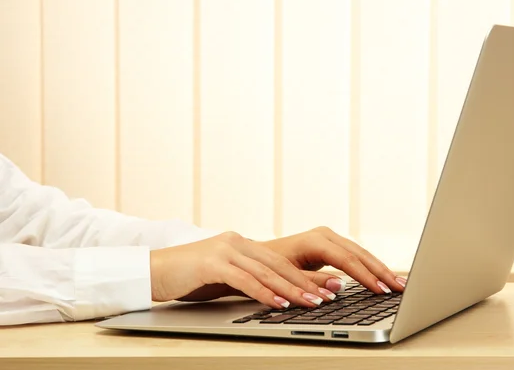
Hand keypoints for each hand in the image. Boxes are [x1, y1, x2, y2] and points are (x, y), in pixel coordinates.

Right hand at [149, 231, 337, 308]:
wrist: (152, 270)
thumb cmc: (188, 276)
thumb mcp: (223, 274)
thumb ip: (246, 277)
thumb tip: (274, 292)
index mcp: (242, 244)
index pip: (280, 261)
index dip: (304, 275)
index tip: (326, 288)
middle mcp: (237, 242)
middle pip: (279, 265)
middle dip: (306, 283)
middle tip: (329, 296)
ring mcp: (225, 250)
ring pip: (266, 272)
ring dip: (292, 289)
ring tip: (312, 302)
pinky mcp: (212, 263)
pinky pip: (245, 280)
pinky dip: (264, 293)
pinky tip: (279, 304)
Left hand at [263, 226, 405, 294]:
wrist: (258, 257)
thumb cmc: (269, 268)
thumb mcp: (287, 277)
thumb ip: (312, 282)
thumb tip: (341, 285)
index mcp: (314, 241)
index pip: (346, 259)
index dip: (365, 276)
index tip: (380, 290)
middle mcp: (324, 235)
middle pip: (359, 253)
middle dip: (380, 271)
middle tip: (400, 288)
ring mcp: (329, 238)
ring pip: (361, 253)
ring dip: (380, 269)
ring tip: (400, 284)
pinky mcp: (332, 246)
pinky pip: (356, 256)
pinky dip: (371, 267)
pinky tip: (384, 277)